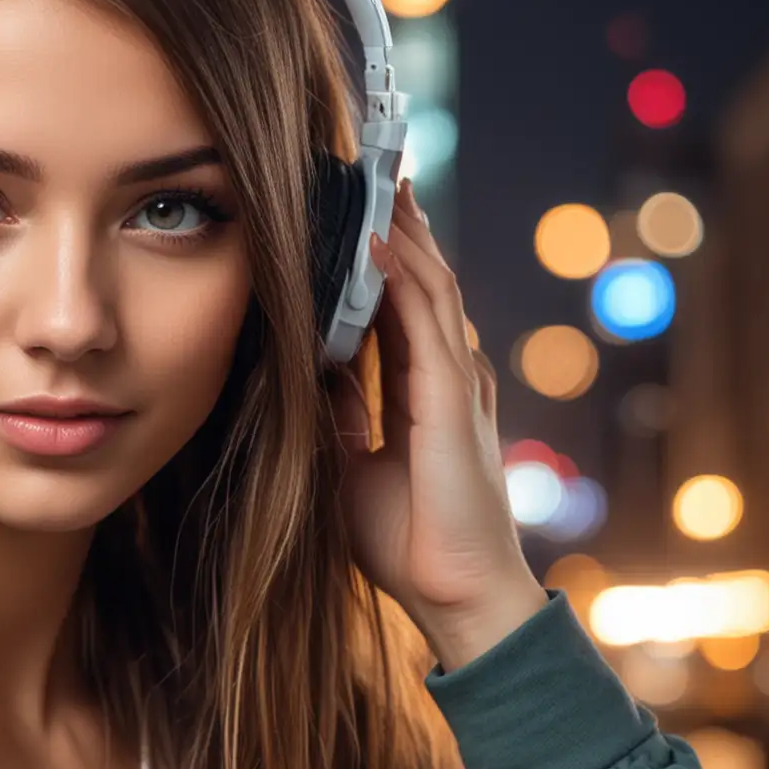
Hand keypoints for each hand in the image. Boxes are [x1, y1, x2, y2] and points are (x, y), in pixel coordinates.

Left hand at [326, 177, 547, 671]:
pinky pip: (427, 321)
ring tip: (377, 180)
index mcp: (422, 392)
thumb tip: (313, 371)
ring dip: (403, 232)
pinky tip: (379, 238)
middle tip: (371, 170)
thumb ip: (340, 414)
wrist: (453, 598)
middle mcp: (445, 378)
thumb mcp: (350, 465)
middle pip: (419, 283)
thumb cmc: (410, 542)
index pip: (396, 307)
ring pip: (428, 286)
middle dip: (397, 227)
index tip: (351, 214)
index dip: (378, 260)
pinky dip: (403, 276)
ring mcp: (455, 384)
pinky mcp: (454, 401)